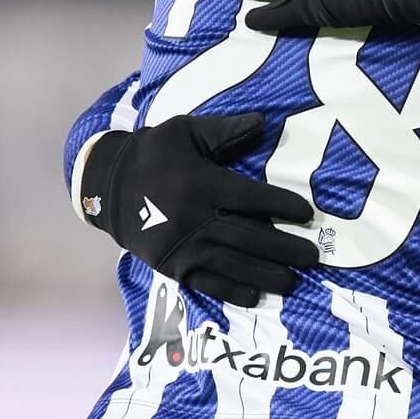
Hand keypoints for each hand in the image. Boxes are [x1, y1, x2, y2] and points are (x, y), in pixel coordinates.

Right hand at [76, 112, 317, 306]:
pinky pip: (206, 282)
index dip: (281, 206)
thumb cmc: (154, 154)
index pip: (251, 198)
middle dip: (284, 248)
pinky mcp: (171, 266)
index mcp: (202, 184)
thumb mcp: (186, 132)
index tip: (306, 213)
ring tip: (292, 282)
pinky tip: (255, 297)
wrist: (106, 185)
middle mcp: (194, 218)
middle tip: (313, 257)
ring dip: (265, 274)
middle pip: (248, 236)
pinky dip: (232, 290)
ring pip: (232, 263)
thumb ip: (225, 131)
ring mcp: (182, 246)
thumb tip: (263, 121)